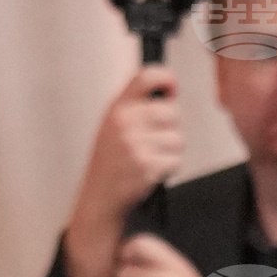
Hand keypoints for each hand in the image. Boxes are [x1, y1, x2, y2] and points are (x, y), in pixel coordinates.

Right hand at [67, 58, 185, 276]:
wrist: (98, 200)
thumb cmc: (111, 164)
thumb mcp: (114, 126)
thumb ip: (137, 106)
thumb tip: (171, 91)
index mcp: (117, 107)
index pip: (145, 77)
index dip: (166, 78)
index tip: (172, 88)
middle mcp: (124, 122)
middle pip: (172, 112)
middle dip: (172, 128)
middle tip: (158, 142)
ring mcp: (134, 144)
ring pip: (178, 139)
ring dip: (172, 151)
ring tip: (152, 159)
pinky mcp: (145, 166)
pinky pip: (176, 161)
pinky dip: (169, 169)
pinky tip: (152, 172)